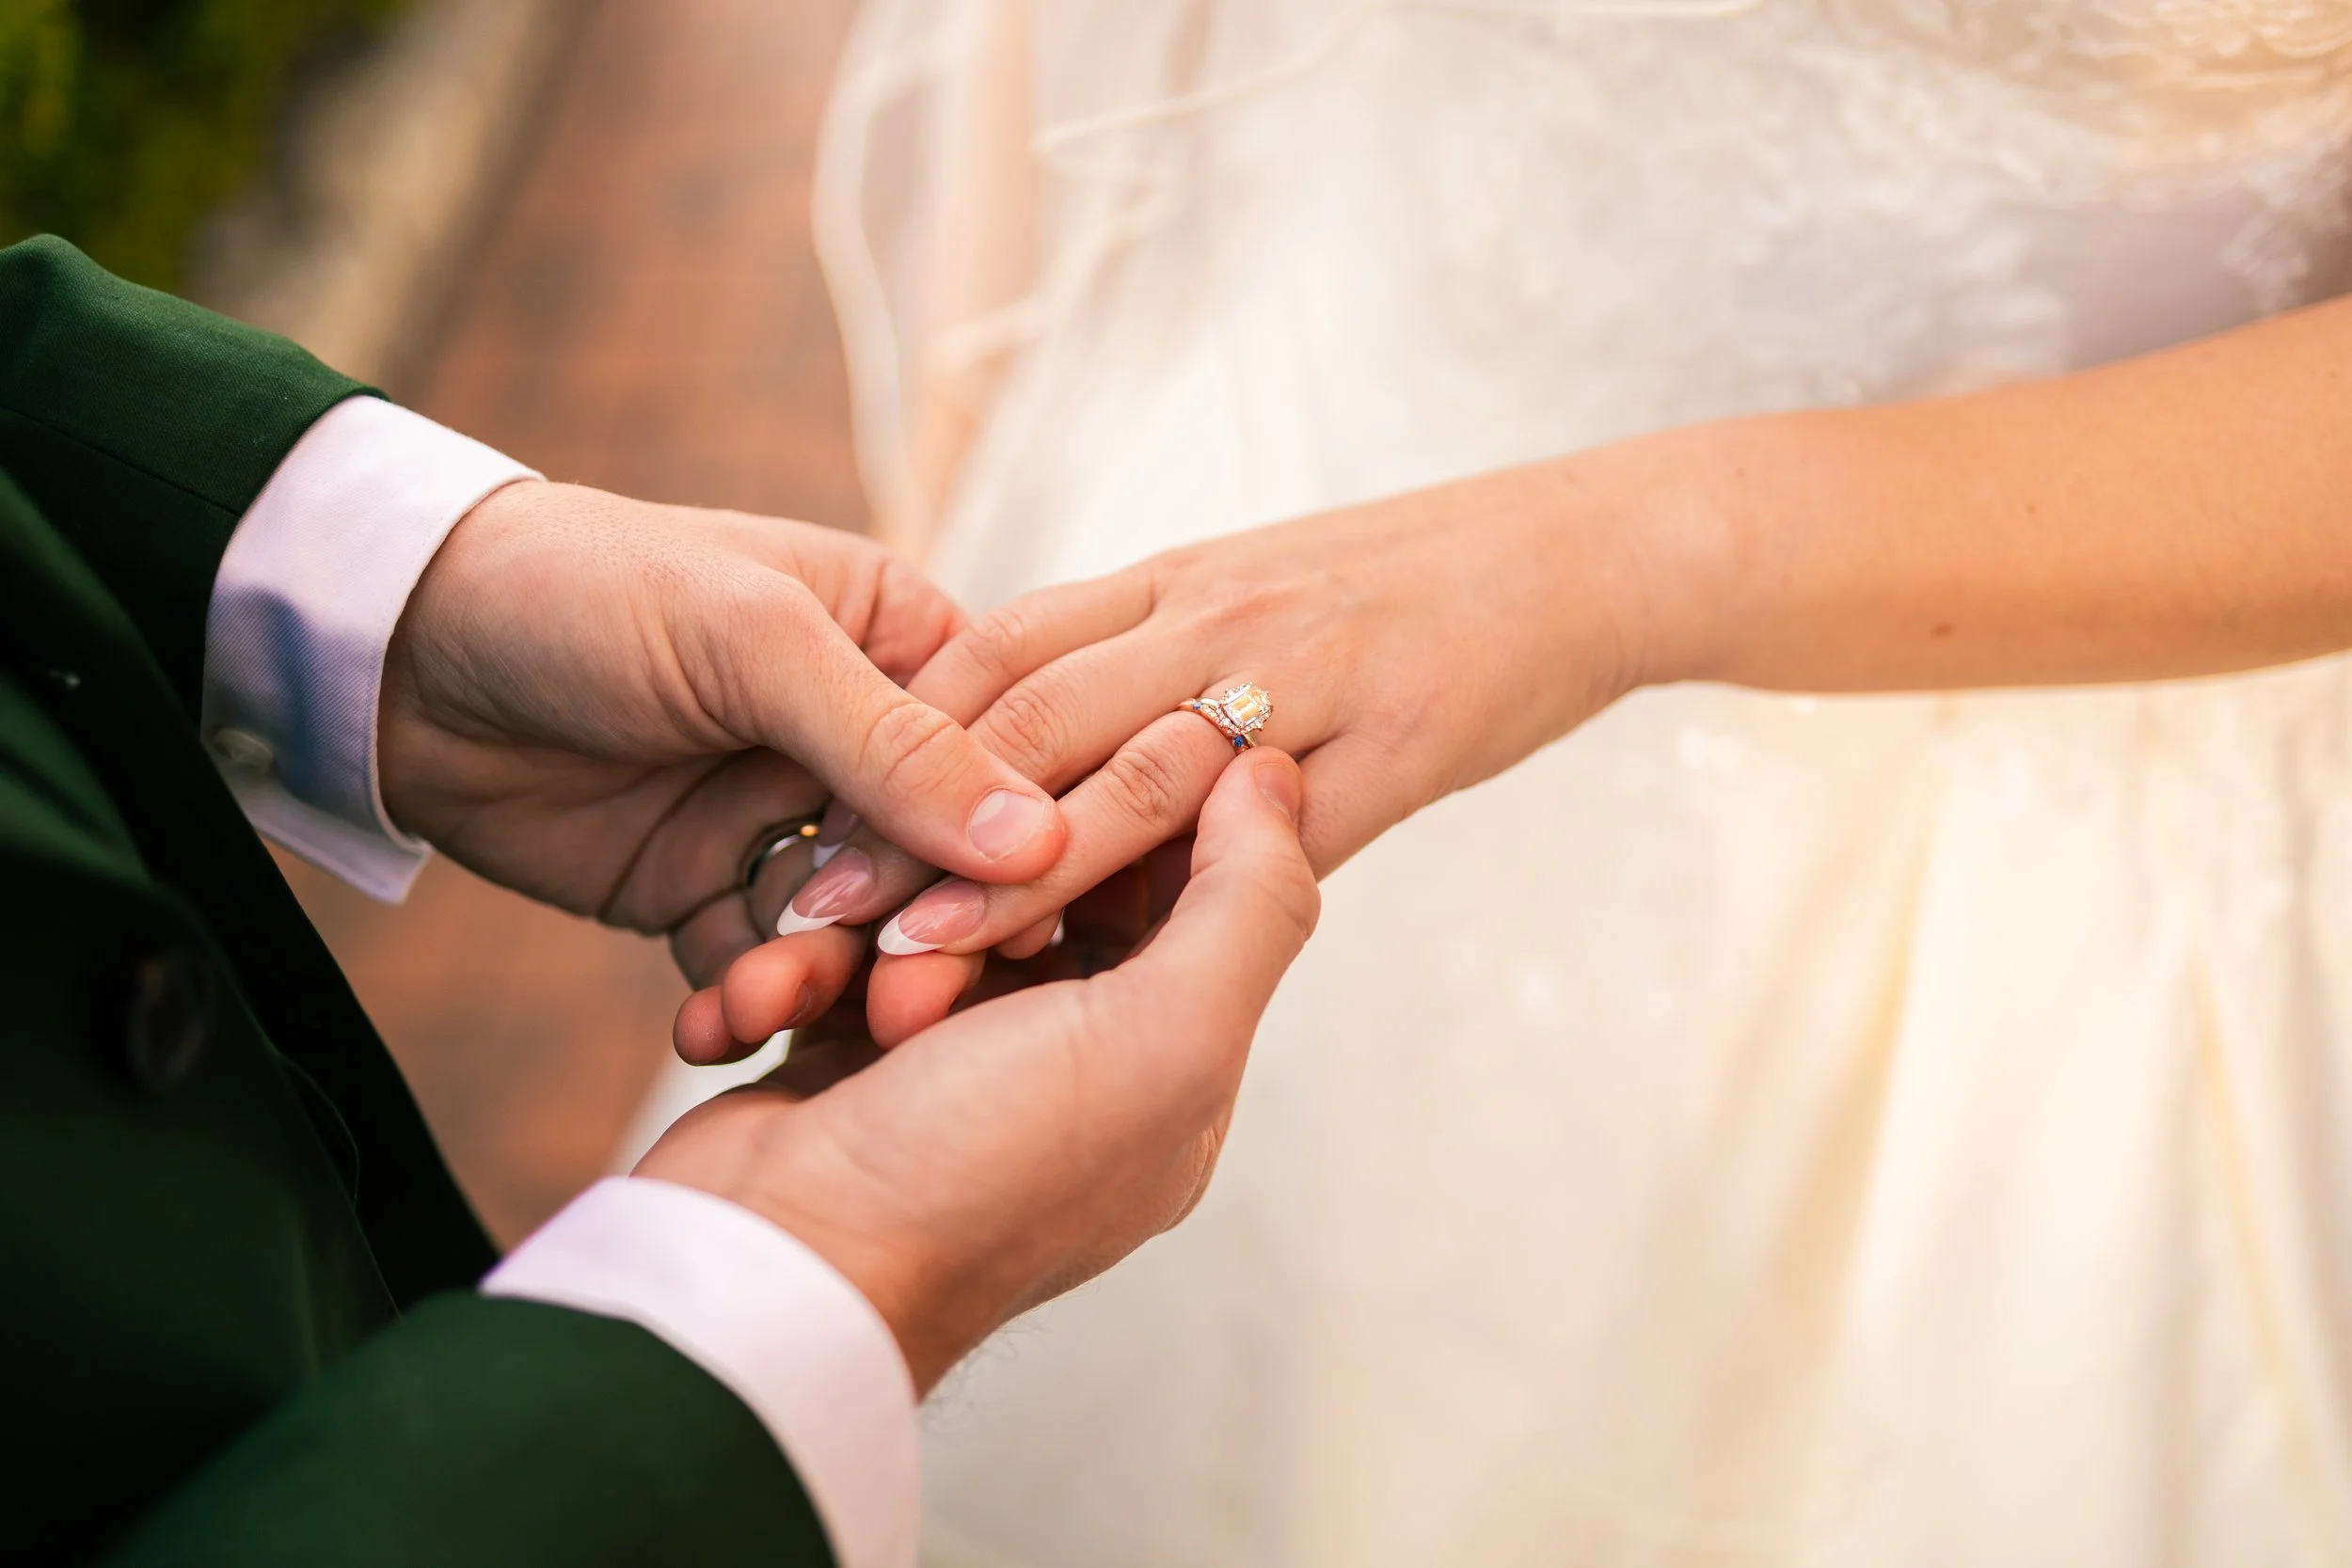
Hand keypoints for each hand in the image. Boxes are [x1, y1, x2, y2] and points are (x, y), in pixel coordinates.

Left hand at [377, 479, 1067, 983]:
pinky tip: (709, 1029)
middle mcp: (857, 737)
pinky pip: (756, 968)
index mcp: (900, 641)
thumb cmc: (583, 589)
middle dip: (914, 937)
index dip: (1012, 847)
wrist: (395, 648)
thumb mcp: (753, 643)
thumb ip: (893, 745)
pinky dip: (739, 1006)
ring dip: (814, 980)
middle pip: (935, 861)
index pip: (1000, 755)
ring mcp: (782, 820)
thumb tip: (1037, 836)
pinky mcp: (704, 889)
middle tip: (894, 1007)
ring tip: (755, 1006)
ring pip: (851, 929)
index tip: (1019, 929)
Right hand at [636, 749, 1318, 1391]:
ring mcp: (950, 1064)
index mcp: (1163, 1071)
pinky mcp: (843, 1061)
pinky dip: (784, 977)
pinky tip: (753, 1003)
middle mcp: (1067, 1065)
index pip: (1174, 892)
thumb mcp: (1163, 1039)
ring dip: (861, 929)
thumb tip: (1275, 771)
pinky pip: (825, 967)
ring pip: (920, 916)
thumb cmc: (974, 1176)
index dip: (1123, 817)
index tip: (1060, 764)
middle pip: (1040, 891)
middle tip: (920, 910)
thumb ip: (1247, 903)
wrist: (776, 1275)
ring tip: (831, 968)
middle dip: (969, 883)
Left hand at [688, 458, 1698, 1053]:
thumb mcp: (1254, 599)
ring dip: (998, 880)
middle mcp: (1207, 614)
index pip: (986, 650)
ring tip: (898, 969)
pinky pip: (1251, 834)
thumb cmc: (1414, 589)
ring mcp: (1296, 672)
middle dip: (900, 822)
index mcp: (1163, 581)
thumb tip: (1037, 770)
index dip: (878, 740)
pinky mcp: (1384, 744)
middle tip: (794, 920)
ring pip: (1115, 776)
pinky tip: (1089, 973)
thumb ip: (1142, 667)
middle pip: (1016, 715)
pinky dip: (1164, 900)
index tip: (782, 827)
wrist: (1585, 553)